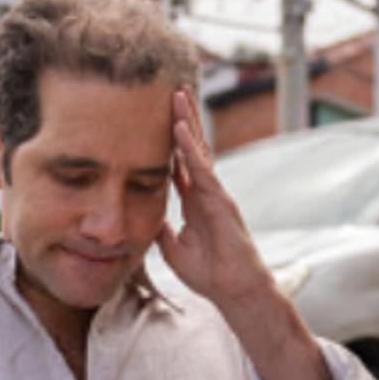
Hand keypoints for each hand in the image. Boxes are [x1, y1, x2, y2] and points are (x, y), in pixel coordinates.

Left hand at [156, 87, 334, 379]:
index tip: (155, 116)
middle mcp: (205, 191)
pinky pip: (203, 168)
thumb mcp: (173, 247)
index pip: (178, 162)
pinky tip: (180, 127)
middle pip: (191, 147)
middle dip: (181, 118)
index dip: (168, 139)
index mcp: (193, 200)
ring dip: (187, 121)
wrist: (233, 290)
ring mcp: (214, 193)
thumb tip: (145, 217)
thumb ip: (162, 228)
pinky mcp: (221, 200)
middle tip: (170, 89)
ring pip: (199, 149)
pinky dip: (190, 147)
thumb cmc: (209, 272)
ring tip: (177, 93)